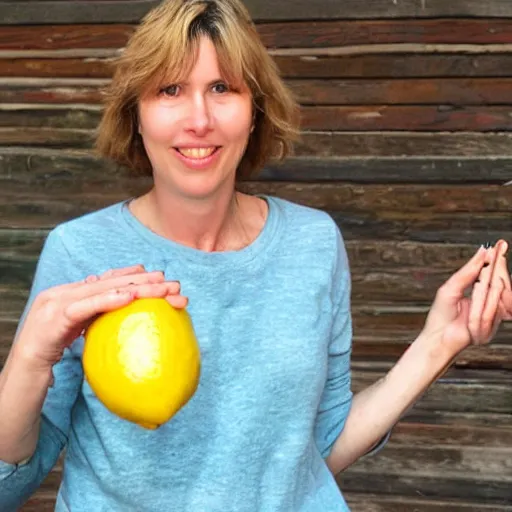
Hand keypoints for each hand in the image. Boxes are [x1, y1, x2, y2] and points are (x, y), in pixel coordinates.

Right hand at [14, 265, 186, 371]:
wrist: (20, 377)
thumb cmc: (50, 358)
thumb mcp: (76, 335)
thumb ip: (93, 322)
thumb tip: (122, 319)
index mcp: (69, 295)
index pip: (106, 279)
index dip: (132, 276)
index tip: (158, 275)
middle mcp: (63, 292)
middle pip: (110, 282)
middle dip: (143, 280)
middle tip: (171, 282)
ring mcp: (56, 302)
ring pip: (102, 289)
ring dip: (135, 287)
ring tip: (160, 285)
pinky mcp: (53, 318)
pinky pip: (85, 306)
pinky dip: (108, 299)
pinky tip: (130, 297)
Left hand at [420, 241, 508, 356]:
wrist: (438, 337)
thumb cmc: (440, 314)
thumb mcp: (452, 287)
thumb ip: (468, 271)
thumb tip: (482, 252)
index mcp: (479, 290)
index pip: (493, 273)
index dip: (497, 260)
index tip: (500, 244)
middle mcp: (489, 301)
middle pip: (500, 281)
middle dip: (493, 271)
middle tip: (493, 260)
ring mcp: (493, 314)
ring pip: (499, 293)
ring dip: (485, 293)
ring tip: (475, 292)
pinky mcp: (493, 325)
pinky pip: (495, 310)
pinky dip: (484, 309)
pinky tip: (475, 311)